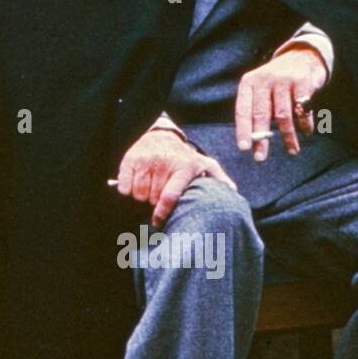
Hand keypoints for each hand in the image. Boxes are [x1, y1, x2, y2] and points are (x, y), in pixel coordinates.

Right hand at [115, 129, 236, 228]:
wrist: (161, 136)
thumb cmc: (184, 158)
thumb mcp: (203, 165)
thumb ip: (218, 178)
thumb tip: (232, 192)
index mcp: (184, 167)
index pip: (169, 196)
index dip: (161, 213)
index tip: (157, 222)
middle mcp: (165, 162)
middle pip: (152, 198)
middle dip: (153, 202)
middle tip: (157, 196)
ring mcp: (146, 160)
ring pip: (138, 193)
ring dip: (141, 196)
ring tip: (149, 190)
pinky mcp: (131, 158)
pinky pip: (125, 186)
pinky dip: (127, 190)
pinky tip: (135, 184)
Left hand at [235, 46, 327, 160]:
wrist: (302, 55)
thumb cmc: (276, 81)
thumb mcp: (260, 87)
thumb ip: (257, 109)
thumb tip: (255, 141)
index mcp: (249, 82)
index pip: (243, 109)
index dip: (242, 130)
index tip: (243, 148)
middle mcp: (264, 80)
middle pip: (261, 114)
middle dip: (261, 139)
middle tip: (260, 158)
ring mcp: (284, 80)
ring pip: (283, 115)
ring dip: (288, 137)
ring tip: (292, 151)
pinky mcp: (303, 82)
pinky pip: (302, 109)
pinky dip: (305, 124)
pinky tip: (306, 133)